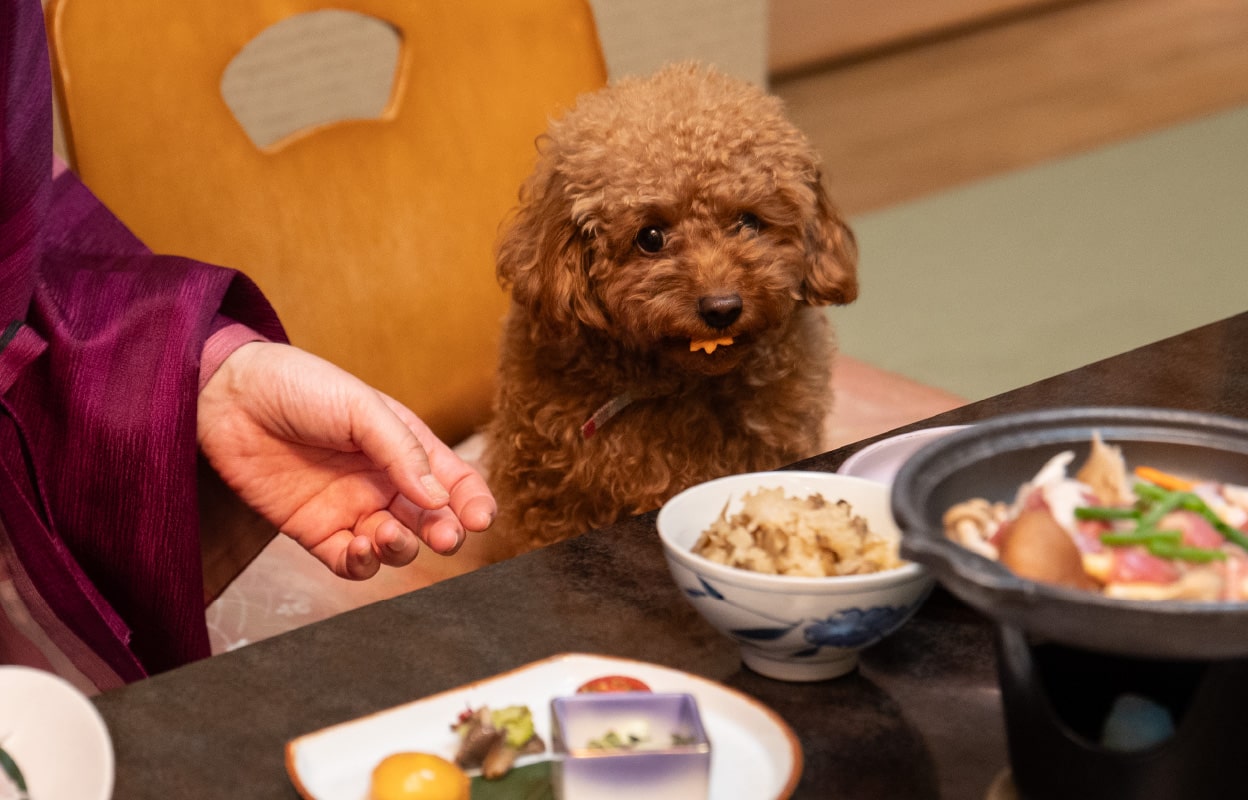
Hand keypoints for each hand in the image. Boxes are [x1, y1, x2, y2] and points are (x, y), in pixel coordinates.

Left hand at [196, 342, 495, 578]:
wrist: (227, 396)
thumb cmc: (299, 386)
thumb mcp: (360, 407)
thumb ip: (402, 452)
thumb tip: (440, 499)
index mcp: (404, 444)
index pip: (452, 479)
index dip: (473, 501)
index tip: (481, 520)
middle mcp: (383, 480)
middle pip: (430, 518)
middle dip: (444, 532)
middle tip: (445, 538)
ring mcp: (350, 508)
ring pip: (394, 545)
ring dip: (401, 549)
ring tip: (388, 535)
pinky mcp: (315, 531)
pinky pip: (349, 561)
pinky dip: (362, 565)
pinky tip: (360, 550)